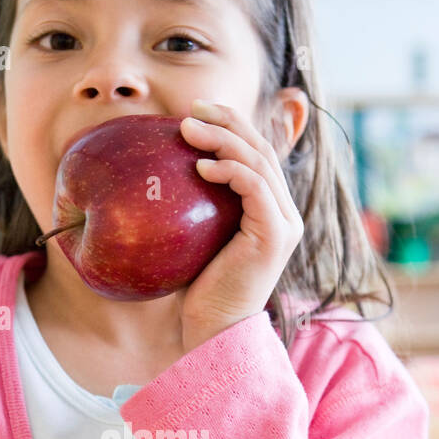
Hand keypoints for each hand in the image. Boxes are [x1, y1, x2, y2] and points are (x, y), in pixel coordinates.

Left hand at [177, 99, 303, 351]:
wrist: (213, 329)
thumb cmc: (197, 288)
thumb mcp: (194, 236)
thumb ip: (193, 204)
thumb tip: (154, 171)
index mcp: (269, 210)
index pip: (256, 154)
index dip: (231, 125)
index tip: (195, 112)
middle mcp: (284, 213)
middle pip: (261, 149)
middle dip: (226, 121)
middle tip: (191, 109)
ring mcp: (284, 223)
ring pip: (259, 161)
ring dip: (222, 138)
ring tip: (188, 128)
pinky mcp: (276, 234)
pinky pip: (255, 187)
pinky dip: (230, 170)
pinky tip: (200, 167)